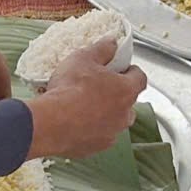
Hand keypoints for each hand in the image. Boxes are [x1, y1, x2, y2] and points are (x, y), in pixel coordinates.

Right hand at [24, 39, 147, 158]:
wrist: (50, 123)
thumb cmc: (69, 90)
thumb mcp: (83, 58)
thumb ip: (101, 49)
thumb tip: (111, 42)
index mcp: (126, 91)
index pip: (140, 78)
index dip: (132, 71)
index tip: (124, 68)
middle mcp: (124, 115)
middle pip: (128, 102)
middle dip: (117, 95)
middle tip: (99, 86)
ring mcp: (111, 134)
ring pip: (114, 122)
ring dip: (105, 114)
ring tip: (84, 106)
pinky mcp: (96, 148)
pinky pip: (98, 136)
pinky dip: (91, 130)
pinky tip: (75, 122)